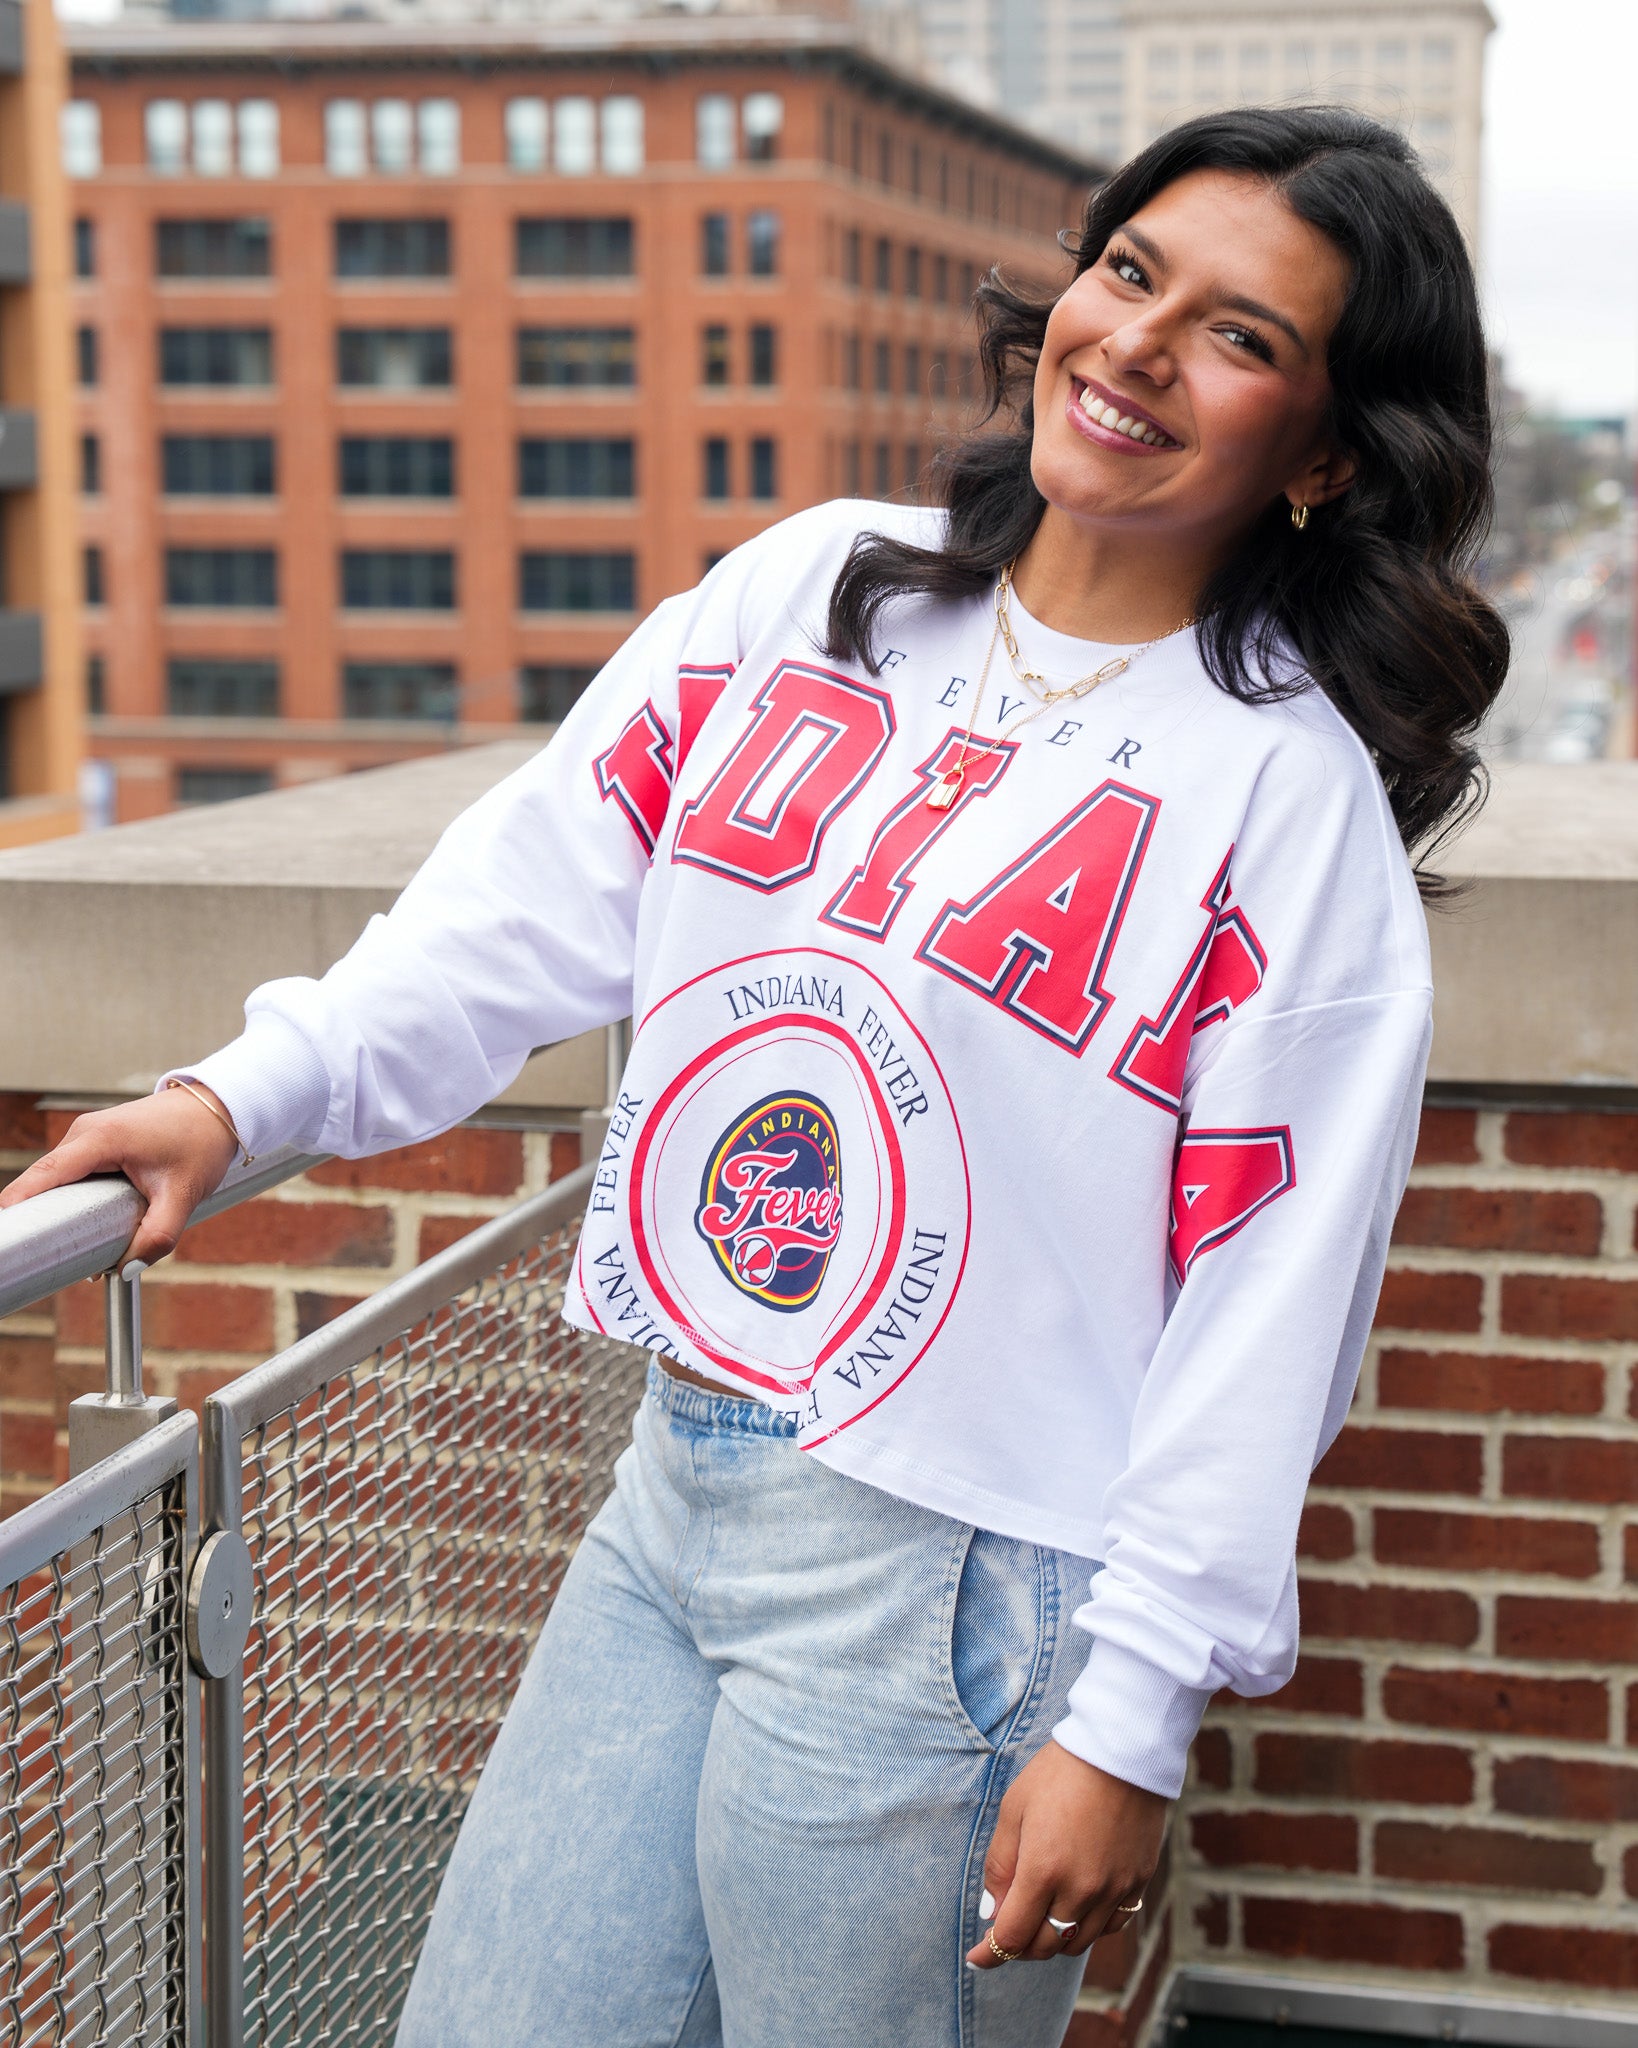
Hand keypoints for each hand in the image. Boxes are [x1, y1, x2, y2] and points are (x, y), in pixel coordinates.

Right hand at [0, 1087, 240, 1269]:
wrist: (218, 1110)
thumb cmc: (201, 1142)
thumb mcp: (183, 1194)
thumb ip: (158, 1235)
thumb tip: (128, 1268)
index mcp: (100, 1138)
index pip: (44, 1174)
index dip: (18, 1204)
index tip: (6, 1231)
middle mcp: (85, 1133)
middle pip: (44, 1181)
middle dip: (41, 1218)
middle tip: (45, 1254)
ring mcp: (87, 1135)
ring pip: (58, 1180)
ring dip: (61, 1211)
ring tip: (71, 1247)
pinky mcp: (95, 1143)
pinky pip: (72, 1175)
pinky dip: (75, 1199)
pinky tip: (85, 1226)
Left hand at [967, 1741, 1166, 1967]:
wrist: (1121, 1750)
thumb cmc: (1059, 1773)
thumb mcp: (1014, 1809)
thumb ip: (1000, 1865)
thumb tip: (992, 1912)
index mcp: (1043, 1872)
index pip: (1012, 1937)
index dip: (990, 1954)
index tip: (976, 1959)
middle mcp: (1080, 1891)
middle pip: (1045, 1946)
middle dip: (1019, 1947)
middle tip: (1006, 1931)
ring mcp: (1113, 1890)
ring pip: (1078, 1942)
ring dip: (1053, 1939)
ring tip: (1040, 1918)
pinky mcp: (1137, 1882)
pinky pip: (1111, 1926)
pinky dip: (1088, 1927)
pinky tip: (1077, 1909)